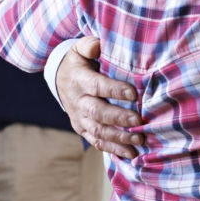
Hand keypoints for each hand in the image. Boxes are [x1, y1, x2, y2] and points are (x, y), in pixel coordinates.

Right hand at [58, 36, 142, 158]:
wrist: (60, 79)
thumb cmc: (79, 61)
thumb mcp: (79, 49)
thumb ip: (89, 46)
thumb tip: (97, 46)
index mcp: (79, 80)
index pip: (97, 86)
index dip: (114, 90)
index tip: (134, 94)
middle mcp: (78, 101)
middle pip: (97, 112)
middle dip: (119, 118)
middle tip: (139, 121)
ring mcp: (79, 117)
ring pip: (98, 131)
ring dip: (118, 137)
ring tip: (139, 140)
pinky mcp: (81, 128)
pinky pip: (96, 141)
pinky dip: (112, 149)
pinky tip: (130, 154)